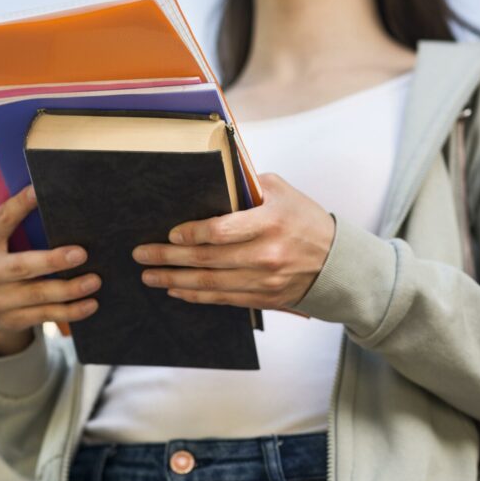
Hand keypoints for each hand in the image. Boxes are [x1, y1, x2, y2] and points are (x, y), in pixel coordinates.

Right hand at [0, 185, 101, 355]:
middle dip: (53, 261)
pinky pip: (45, 315)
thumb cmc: (0, 259)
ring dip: (70, 289)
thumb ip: (16, 222)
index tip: (40, 191)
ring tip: (95, 280)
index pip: (3, 220)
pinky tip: (90, 304)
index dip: (21, 204)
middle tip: (82, 254)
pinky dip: (70, 311)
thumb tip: (53, 196)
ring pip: (38, 295)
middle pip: (22, 266)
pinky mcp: (10, 320)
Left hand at [132, 172, 334, 311]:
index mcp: (270, 222)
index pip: (223, 230)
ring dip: (176, 281)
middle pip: (209, 260)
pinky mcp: (263, 298)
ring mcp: (264, 281)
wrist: (337, 262)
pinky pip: (222, 299)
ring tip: (150, 276)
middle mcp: (267, 254)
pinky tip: (176, 290)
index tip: (171, 233)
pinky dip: (196, 296)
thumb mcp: (281, 191)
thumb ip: (246, 186)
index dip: (192, 233)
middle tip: (142, 254)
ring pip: (211, 284)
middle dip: (170, 259)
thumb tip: (209, 181)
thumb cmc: (304, 218)